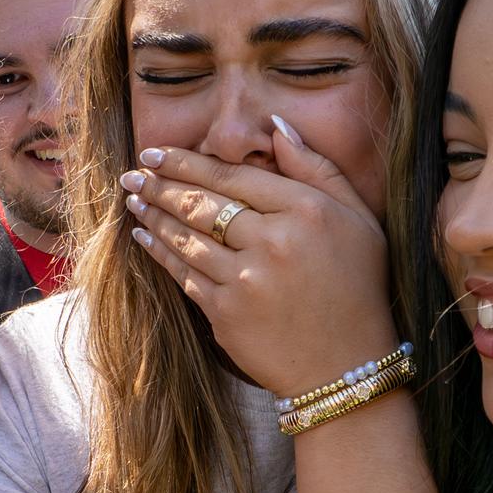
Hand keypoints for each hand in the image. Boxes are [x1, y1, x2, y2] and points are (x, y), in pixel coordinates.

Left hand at [123, 116, 397, 396]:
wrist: (347, 365)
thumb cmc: (356, 287)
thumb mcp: (359, 219)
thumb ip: (318, 168)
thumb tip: (277, 127)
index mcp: (305, 211)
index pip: (234, 175)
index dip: (188, 162)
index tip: (157, 151)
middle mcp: (273, 241)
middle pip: (203, 203)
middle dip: (160, 184)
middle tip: (133, 171)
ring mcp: (246, 279)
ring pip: (187, 236)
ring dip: (153, 214)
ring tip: (133, 197)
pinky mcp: (226, 313)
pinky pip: (183, 273)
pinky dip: (160, 251)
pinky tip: (144, 235)